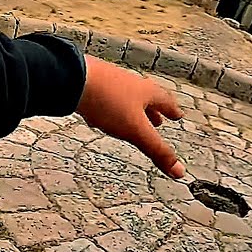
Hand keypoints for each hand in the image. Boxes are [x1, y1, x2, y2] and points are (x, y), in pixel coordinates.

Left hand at [76, 56, 186, 178]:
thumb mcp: (136, 131)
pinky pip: (104, 98)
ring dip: (131, 109)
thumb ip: (156, 150)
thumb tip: (178, 170)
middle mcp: (130, 84)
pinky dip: (109, 108)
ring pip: (125, 97)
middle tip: (158, 119)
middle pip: (146, 98)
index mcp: (146, 92)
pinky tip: (101, 115)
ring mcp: (109, 83)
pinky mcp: (91, 85)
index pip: (165, 102)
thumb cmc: (107, 100)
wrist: (73, 80)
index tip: (177, 115)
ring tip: (131, 119)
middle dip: (153, 111)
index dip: (172, 111)